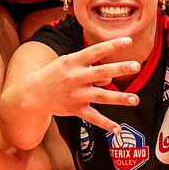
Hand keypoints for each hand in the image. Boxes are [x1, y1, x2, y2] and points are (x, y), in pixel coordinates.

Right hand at [22, 35, 142, 132]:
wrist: (31, 93)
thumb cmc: (54, 74)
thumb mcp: (67, 63)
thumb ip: (90, 68)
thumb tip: (111, 78)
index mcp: (73, 61)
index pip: (96, 51)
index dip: (112, 45)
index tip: (128, 40)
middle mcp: (76, 77)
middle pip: (101, 72)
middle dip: (119, 68)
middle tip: (136, 65)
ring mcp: (76, 94)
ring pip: (101, 96)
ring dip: (119, 98)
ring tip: (135, 99)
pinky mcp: (75, 109)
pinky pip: (93, 117)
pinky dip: (106, 124)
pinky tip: (118, 129)